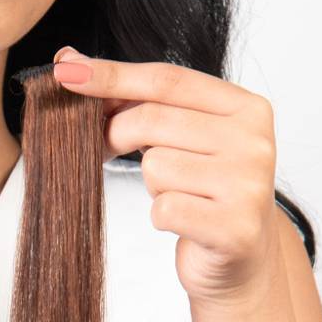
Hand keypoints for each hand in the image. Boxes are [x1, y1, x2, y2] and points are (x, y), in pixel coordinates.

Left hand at [52, 46, 281, 307]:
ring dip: (153, 184)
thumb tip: (69, 60)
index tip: (66, 72)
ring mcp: (248, 185)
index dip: (112, 75)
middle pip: (153, 119)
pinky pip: (164, 208)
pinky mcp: (234, 228)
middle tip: (111, 149)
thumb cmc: (204, 191)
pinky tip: (184, 222)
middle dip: (117, 134)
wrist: (242, 260)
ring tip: (179, 194)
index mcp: (247, 107)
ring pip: (156, 165)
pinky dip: (162, 216)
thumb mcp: (181, 136)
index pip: (167, 79)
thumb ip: (137, 97)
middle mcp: (254, 141)